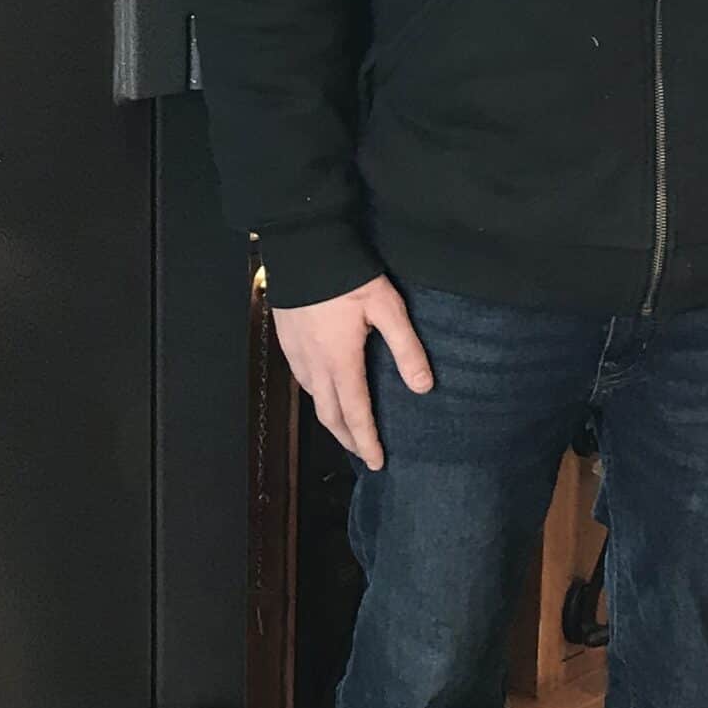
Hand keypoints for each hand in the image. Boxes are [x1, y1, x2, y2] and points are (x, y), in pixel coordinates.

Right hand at [273, 276, 432, 470]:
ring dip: (330, 418)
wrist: (303, 245)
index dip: (366, 441)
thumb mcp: (386, 306)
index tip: (377, 462)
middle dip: (347, 438)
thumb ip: (405, 347)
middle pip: (329, 415)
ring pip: (313, 397)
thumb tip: (423, 388)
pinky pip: (301, 378)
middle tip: (363, 453)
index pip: (355, 413)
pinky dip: (316, 395)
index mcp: (340, 360)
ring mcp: (295, 351)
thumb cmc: (347, 275)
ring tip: (346, 425)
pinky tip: (323, 388)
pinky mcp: (284, 337)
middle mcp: (314, 363)